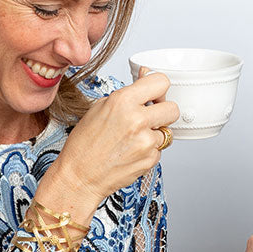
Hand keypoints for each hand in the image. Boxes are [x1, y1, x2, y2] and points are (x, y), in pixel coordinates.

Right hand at [37, 70, 180, 220]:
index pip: (161, 82)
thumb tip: (147, 75)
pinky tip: (131, 151)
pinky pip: (160, 149)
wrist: (79, 175)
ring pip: (168, 131)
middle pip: (173, 108)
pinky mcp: (150, 159)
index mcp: (123, 101)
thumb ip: (129, 93)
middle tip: (149, 117)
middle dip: (163, 112)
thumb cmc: (84, 143)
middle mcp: (137, 120)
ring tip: (132, 138)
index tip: (155, 94)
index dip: (158, 88)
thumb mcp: (100, 107)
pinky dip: (149, 150)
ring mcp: (146, 141)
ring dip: (155, 133)